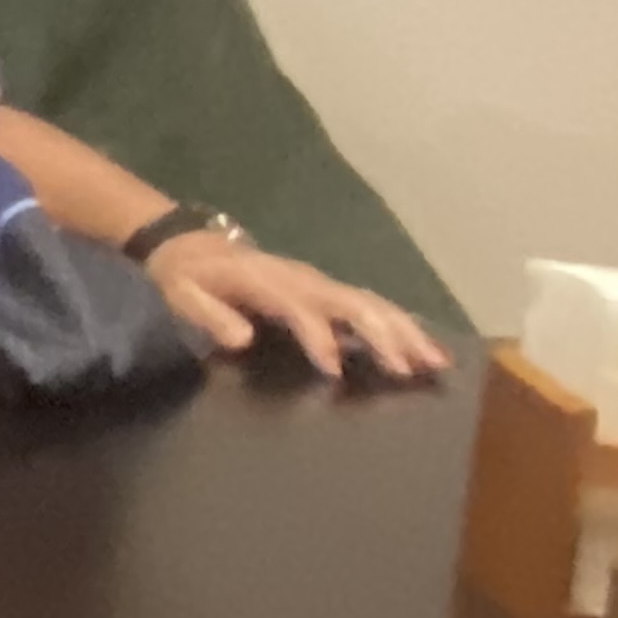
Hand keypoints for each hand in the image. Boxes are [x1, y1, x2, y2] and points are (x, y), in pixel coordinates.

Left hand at [147, 232, 448, 383]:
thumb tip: (241, 340)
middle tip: (411, 371)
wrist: (191, 246)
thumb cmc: (187, 277)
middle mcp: (302, 280)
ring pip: (372, 304)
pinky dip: (400, 326)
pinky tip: (424, 349)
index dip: (318, 337)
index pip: (301, 309)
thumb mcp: (183, 295)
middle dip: (385, 335)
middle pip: (353, 303)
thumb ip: (210, 316)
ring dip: (405, 332)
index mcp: (267, 282)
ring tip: (434, 364)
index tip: (334, 370)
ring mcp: (318, 284)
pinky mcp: (326, 292)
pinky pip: (369, 307)